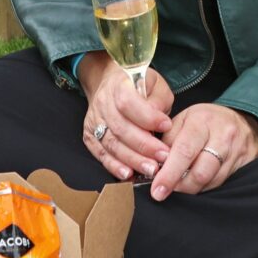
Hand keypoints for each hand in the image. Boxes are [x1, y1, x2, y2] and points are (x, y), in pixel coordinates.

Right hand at [80, 52, 175, 180]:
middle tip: (163, 157)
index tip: (166, 126)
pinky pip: (100, 154)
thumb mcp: (155, 84)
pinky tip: (128, 174)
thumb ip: (159, 100)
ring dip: (132, 159)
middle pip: (120, 128)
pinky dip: (114, 166)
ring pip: (111, 144)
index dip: (148, 117)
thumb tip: (160, 121)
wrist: (110, 83)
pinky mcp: (90, 136)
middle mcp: (103, 103)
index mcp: (119, 85)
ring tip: (150, 169)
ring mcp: (94, 121)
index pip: (129, 103)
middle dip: (144, 146)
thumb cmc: (139, 85)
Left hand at [150, 104, 257, 199]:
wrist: (243, 121)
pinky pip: (221, 183)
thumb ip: (167, 140)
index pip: (184, 151)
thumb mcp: (183, 119)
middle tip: (163, 192)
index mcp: (202, 121)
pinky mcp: (245, 164)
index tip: (157, 190)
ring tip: (179, 186)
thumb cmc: (206, 121)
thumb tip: (154, 164)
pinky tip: (195, 183)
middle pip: (200, 172)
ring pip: (211, 181)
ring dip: (191, 188)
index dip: (169, 174)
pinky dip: (203, 187)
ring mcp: (236, 151)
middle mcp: (222, 136)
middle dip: (179, 187)